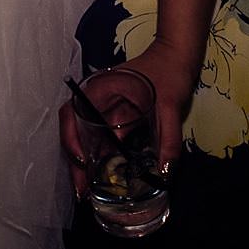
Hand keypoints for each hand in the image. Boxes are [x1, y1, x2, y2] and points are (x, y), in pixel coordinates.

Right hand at [60, 39, 193, 196]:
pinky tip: (104, 176)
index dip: (71, 139)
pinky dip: (99, 157)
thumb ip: (168, 139)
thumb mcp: (170, 105)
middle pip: (75, 131)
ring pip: (85, 137)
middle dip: (76, 162)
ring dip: (85, 163)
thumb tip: (164, 173)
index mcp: (100, 88)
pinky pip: (99, 138)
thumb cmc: (169, 72)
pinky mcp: (113, 116)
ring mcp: (103, 107)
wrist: (177, 56)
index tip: (82, 161)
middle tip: (83, 192)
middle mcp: (95, 99)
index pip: (72, 113)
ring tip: (89, 191)